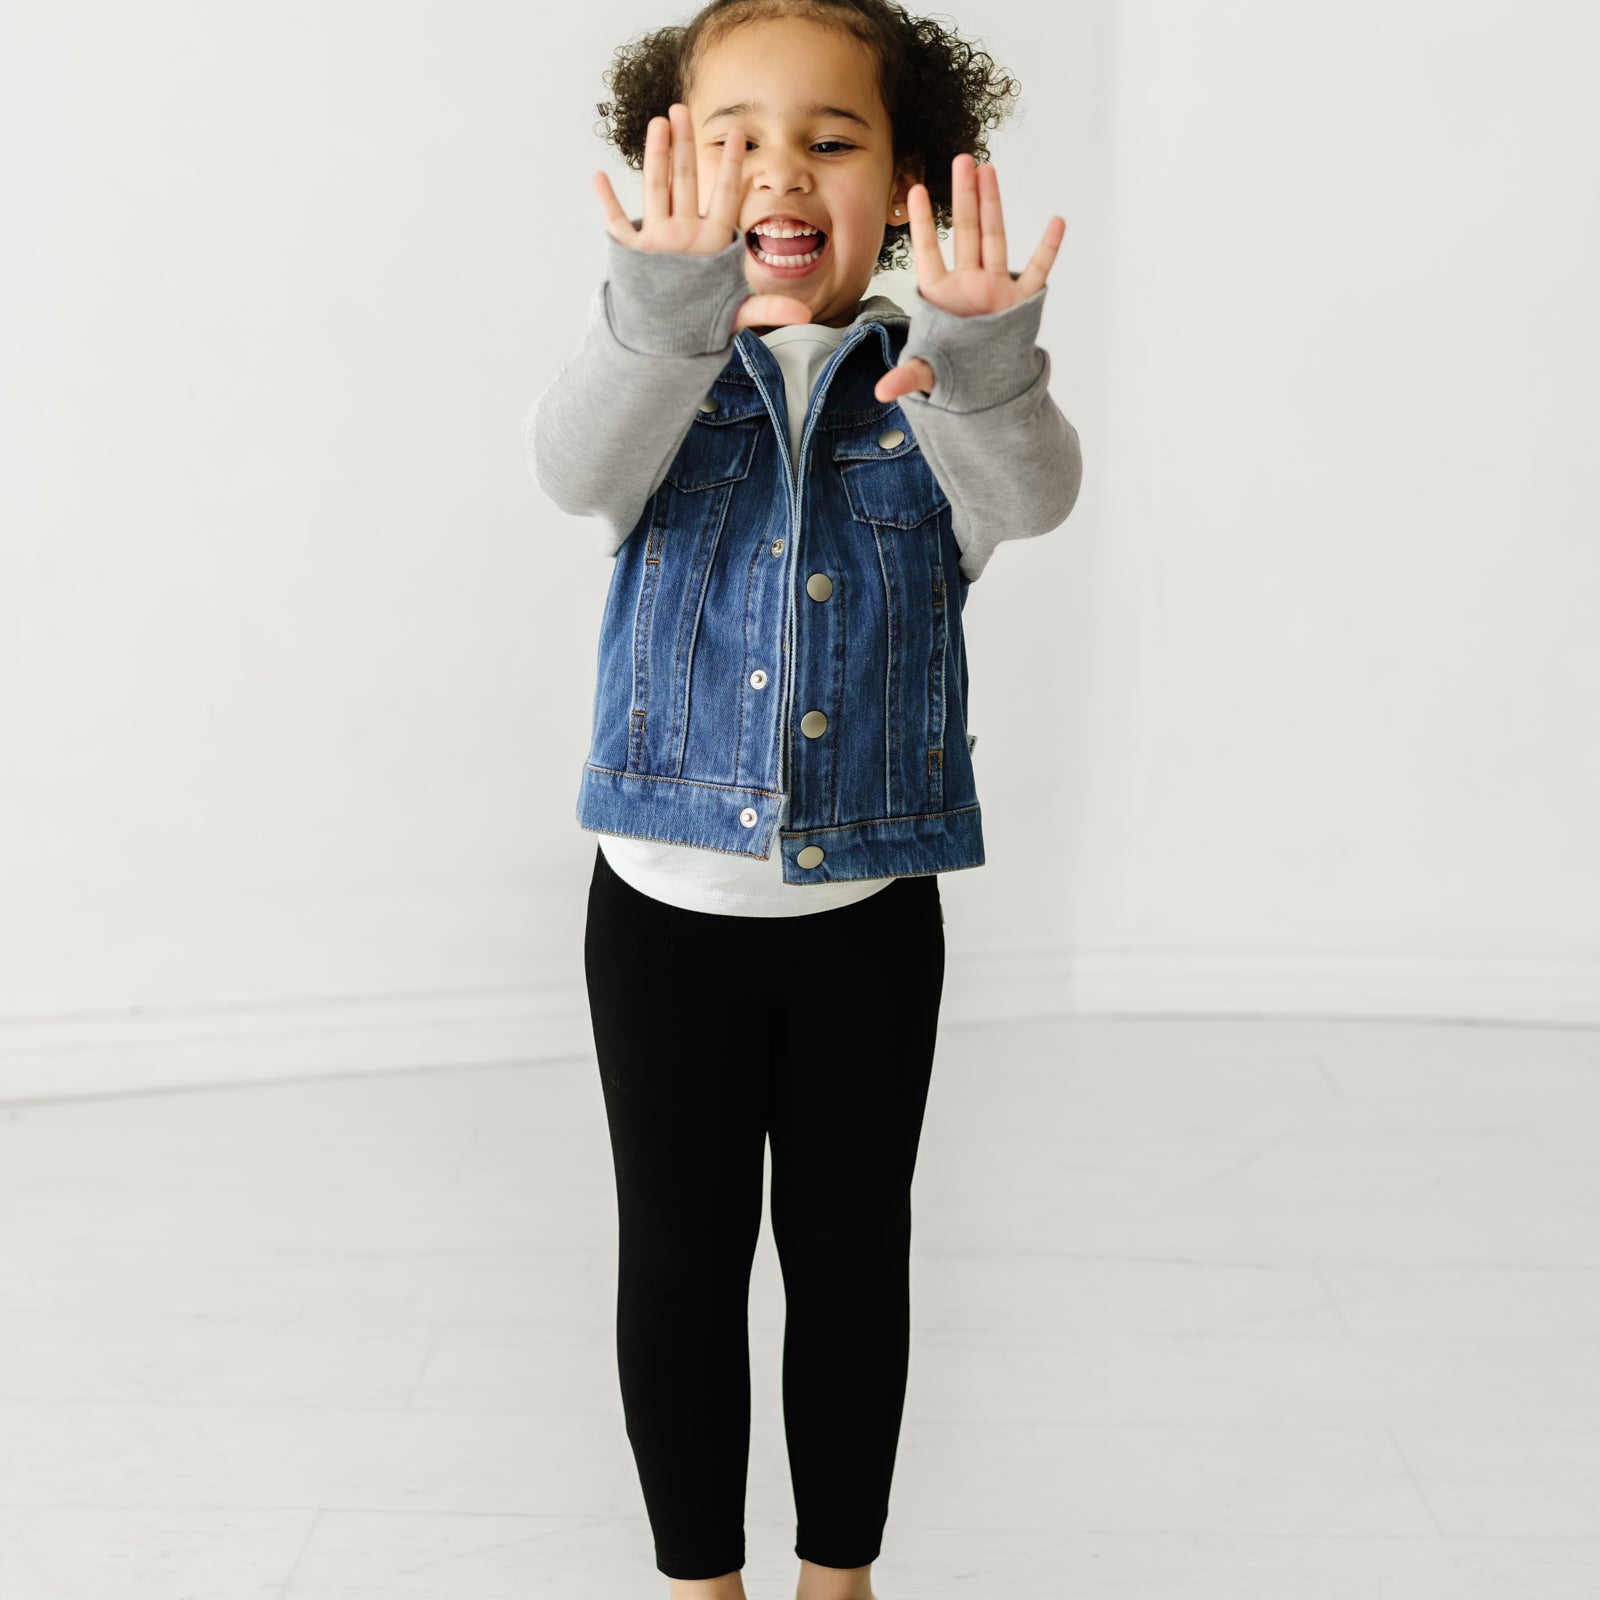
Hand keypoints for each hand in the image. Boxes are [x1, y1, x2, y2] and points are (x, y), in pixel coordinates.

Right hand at [592, 103, 812, 335]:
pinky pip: (618, 225)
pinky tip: (600, 179)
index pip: (724, 196)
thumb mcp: (737, 313)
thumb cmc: (704, 320)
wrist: (671, 338)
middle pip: (685, 181)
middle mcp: (685, 232)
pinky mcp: (635, 255)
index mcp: (711, 241)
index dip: (731, 167)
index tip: (738, 136)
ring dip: (656, 158)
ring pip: (657, 190)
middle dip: (684, 146)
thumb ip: (768, 309)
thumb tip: (806, 315)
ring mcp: (659, 240)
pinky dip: (607, 204)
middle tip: (682, 110)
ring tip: (658, 124)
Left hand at [874, 153, 1065, 403]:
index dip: (921, 223)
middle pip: (965, 233)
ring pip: (995, 239)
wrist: (984, 389)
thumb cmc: (952, 374)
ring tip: (988, 171)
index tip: (913, 189)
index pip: (928, 253)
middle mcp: (967, 285)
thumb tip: (882, 392)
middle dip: (963, 197)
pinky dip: (1048, 248)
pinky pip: (1037, 271)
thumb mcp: (926, 375)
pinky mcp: (1019, 302)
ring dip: (993, 205)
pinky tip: (1056, 223)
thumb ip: (906, 378)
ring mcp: (994, 289)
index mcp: (940, 297)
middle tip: (961, 160)